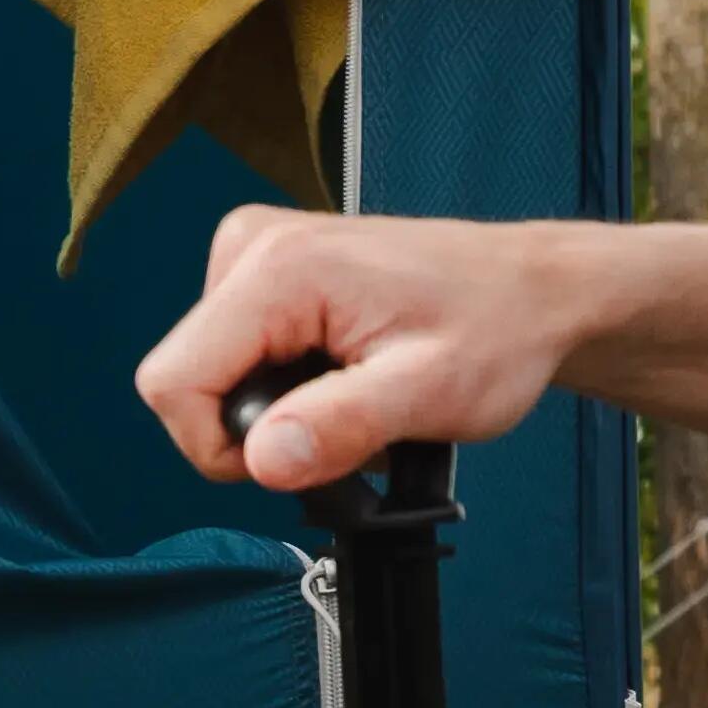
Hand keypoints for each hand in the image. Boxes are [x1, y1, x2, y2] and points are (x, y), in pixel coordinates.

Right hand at [137, 205, 581, 491]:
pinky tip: (347, 373)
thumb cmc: (497, 330)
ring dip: (280, 407)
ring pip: (215, 372)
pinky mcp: (270, 268)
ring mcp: (258, 252)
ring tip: (359, 395)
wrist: (534, 290)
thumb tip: (261, 460)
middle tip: (350, 425)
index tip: (296, 459)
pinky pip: (240, 352)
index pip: (172, 383)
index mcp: (278, 270)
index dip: (220, 447)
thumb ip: (340, 426)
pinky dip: (289, 382)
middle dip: (261, 428)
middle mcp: (252, 247)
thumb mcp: (428, 393)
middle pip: (189, 379)